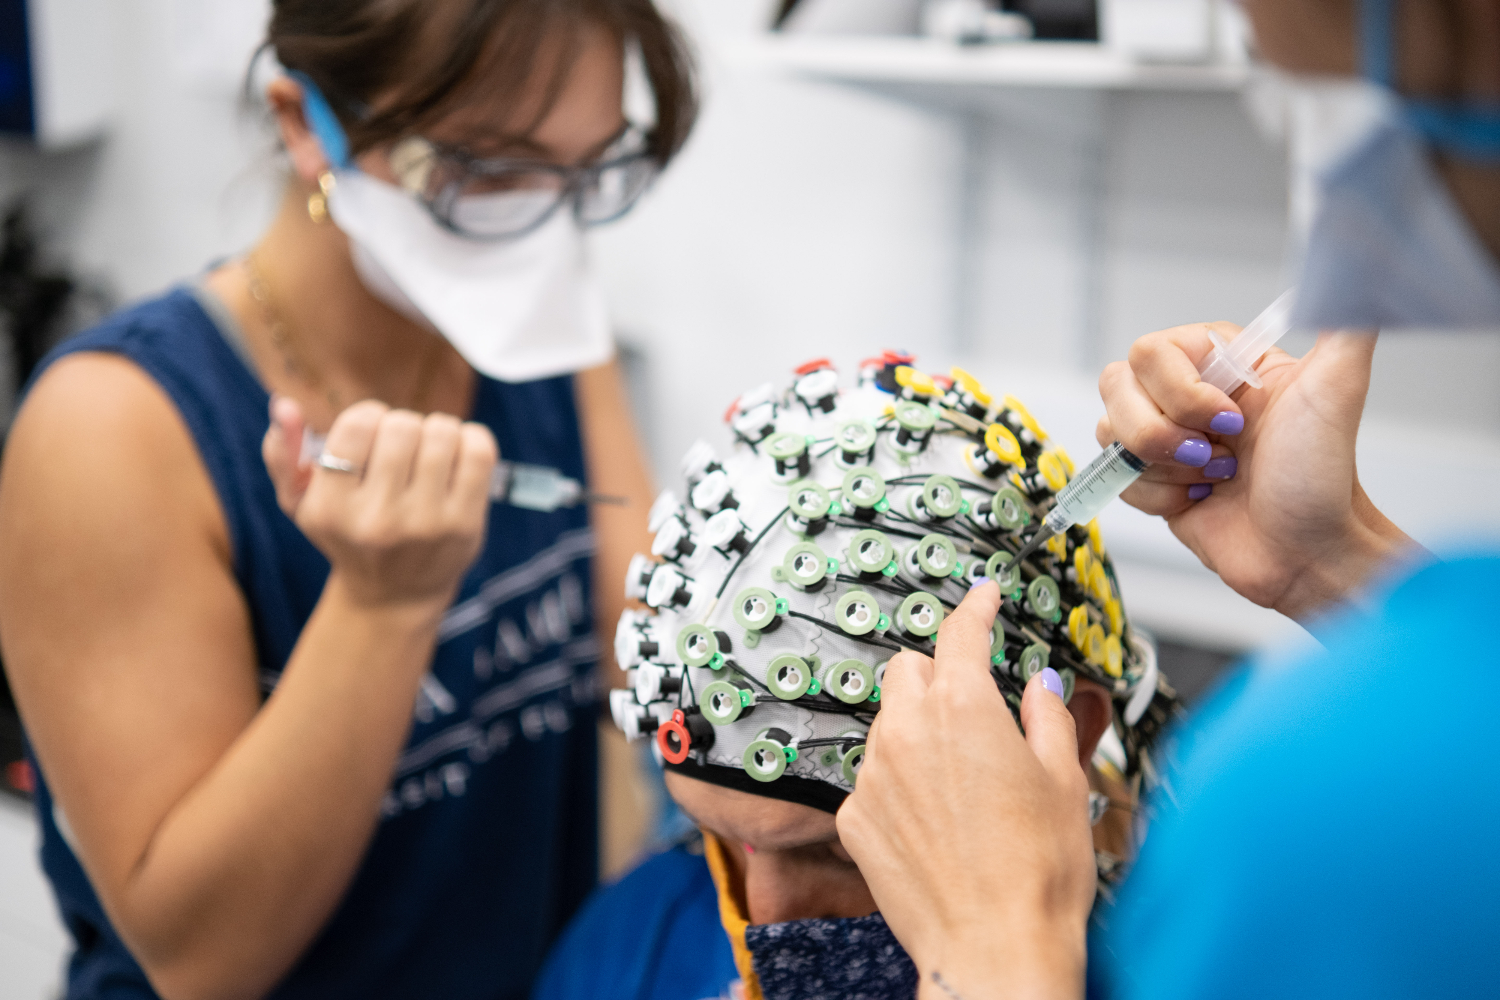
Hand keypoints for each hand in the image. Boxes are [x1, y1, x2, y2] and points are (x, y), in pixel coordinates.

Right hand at [263, 396, 497, 608]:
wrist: (393, 595)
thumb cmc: (347, 535)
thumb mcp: (301, 504)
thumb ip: (282, 454)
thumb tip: (284, 405)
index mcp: (330, 510)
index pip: (358, 425)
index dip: (368, 416)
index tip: (370, 436)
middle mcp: (378, 521)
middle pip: (403, 425)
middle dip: (403, 425)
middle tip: (401, 448)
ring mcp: (426, 524)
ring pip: (442, 432)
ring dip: (437, 431)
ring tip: (428, 452)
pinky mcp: (466, 525)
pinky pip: (478, 450)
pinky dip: (471, 439)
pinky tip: (456, 456)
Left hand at [837, 582, 1094, 999]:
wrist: (994, 948)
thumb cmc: (1038, 872)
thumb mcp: (1064, 780)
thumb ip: (1047, 716)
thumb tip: (1042, 687)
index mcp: (962, 708)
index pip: (960, 634)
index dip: (974, 608)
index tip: (982, 597)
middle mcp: (905, 731)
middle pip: (907, 671)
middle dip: (937, 676)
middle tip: (973, 709)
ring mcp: (872, 775)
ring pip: (886, 724)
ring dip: (915, 732)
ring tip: (960, 782)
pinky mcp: (854, 818)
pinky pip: (871, 778)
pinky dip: (897, 785)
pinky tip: (933, 822)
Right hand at [1098, 323, 1414, 621]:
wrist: (1307, 553)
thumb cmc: (1321, 477)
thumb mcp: (1337, 389)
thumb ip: (1344, 325)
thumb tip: (1342, 277)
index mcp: (1219, 362)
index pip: (1152, 350)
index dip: (1181, 391)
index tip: (1232, 420)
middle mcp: (1186, 394)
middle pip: (1117, 386)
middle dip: (1164, 433)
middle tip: (1219, 454)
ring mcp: (1163, 438)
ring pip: (1111, 432)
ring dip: (1166, 467)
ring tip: (1216, 479)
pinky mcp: (1150, 481)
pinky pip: (1116, 477)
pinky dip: (1158, 497)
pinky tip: (1200, 501)